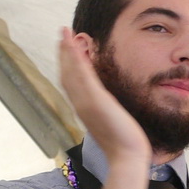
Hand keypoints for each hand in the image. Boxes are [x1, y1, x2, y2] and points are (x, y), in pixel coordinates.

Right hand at [57, 28, 150, 165]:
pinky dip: (76, 59)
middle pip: (66, 74)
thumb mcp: (112, 123)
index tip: (67, 48)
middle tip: (62, 33)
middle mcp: (80, 104)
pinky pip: (82, 75)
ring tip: (65, 32)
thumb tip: (108, 108)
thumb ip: (106, 112)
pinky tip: (75, 45)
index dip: (67, 64)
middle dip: (63, 52)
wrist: (126, 156)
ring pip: (71, 71)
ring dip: (67, 50)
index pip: (71, 82)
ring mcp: (86, 102)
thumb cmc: (123, 144)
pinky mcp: (95, 100)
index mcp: (84, 109)